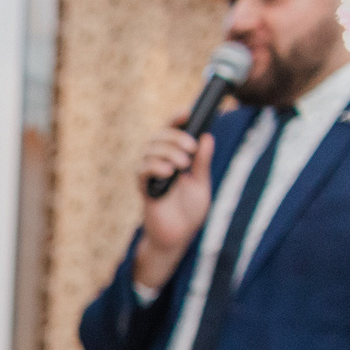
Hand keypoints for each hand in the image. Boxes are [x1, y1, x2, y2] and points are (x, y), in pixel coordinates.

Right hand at [133, 128, 212, 287]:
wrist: (178, 237)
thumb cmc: (188, 212)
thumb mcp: (202, 182)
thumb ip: (203, 162)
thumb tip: (207, 136)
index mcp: (172, 159)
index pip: (170, 132)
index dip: (176, 120)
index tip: (188, 112)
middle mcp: (158, 164)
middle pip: (157, 137)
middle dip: (175, 137)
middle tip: (191, 148)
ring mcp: (150, 177)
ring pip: (149, 150)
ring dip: (168, 152)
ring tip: (183, 165)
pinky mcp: (145, 189)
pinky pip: (142, 170)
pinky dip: (155, 166)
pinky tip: (170, 172)